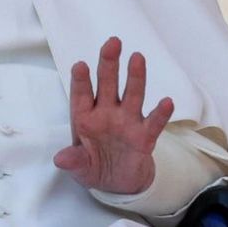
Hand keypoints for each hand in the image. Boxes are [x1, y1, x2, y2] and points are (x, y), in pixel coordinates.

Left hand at [53, 36, 174, 194]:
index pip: (81, 95)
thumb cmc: (94, 167)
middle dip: (109, 64)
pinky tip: (166, 102)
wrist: (119, 183)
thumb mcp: (80, 169)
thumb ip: (73, 162)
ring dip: (135, 77)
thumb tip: (60, 159)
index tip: (80, 65)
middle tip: (112, 43)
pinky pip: (154, 122)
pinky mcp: (145, 136)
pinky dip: (160, 113)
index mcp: (85, 117)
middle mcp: (106, 113)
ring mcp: (127, 122)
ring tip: (137, 58)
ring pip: (131, 95)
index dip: (81, 81)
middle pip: (107, 84)